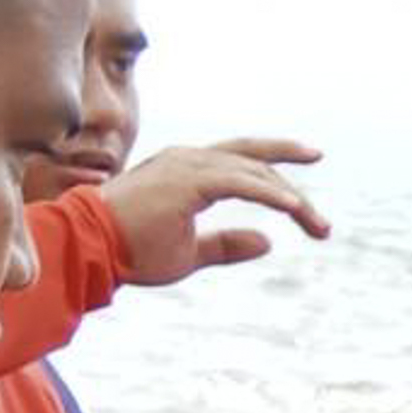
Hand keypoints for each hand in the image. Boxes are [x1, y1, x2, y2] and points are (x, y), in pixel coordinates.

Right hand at [100, 137, 330, 283]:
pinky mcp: (186, 181)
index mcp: (188, 171)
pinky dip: (269, 194)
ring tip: (317, 226)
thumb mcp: (191, 252)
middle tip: (322, 225)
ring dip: (290, 200)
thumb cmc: (130, 251)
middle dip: (294, 190)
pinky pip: (240, 183)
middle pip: (255, 163)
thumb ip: (227, 245)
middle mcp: (189, 160)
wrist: (88, 249)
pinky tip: (294, 209)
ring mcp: (186, 166)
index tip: (310, 170)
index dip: (278, 164)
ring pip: (254, 174)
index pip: (242, 162)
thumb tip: (267, 242)